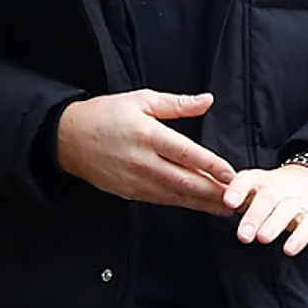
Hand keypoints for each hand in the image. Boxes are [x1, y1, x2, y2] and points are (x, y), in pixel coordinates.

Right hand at [56, 90, 236, 214]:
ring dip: (203, 203)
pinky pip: (162, 200)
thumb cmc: (105, 114)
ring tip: (227, 207)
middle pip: (185, 181)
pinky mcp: (130, 192)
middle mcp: (142, 160)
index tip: (232, 174)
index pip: (186, 153)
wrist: (68, 138)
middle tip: (240, 199)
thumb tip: (206, 100)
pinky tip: (199, 205)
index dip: (211, 165)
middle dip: (215, 192)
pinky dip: (184, 203)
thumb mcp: (140, 99)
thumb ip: (176, 104)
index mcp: (147, 134)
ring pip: (176, 196)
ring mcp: (135, 180)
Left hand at [222, 164, 307, 255]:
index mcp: (260, 180)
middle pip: (267, 198)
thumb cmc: (273, 191)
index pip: (247, 180)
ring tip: (262, 238)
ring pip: (286, 211)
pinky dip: (299, 238)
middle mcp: (279, 189)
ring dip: (274, 225)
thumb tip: (210, 202)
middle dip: (254, 216)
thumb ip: (236, 196)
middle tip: (243, 235)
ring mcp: (299, 202)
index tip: (228, 202)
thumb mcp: (254, 188)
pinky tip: (288, 249)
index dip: (237, 190)